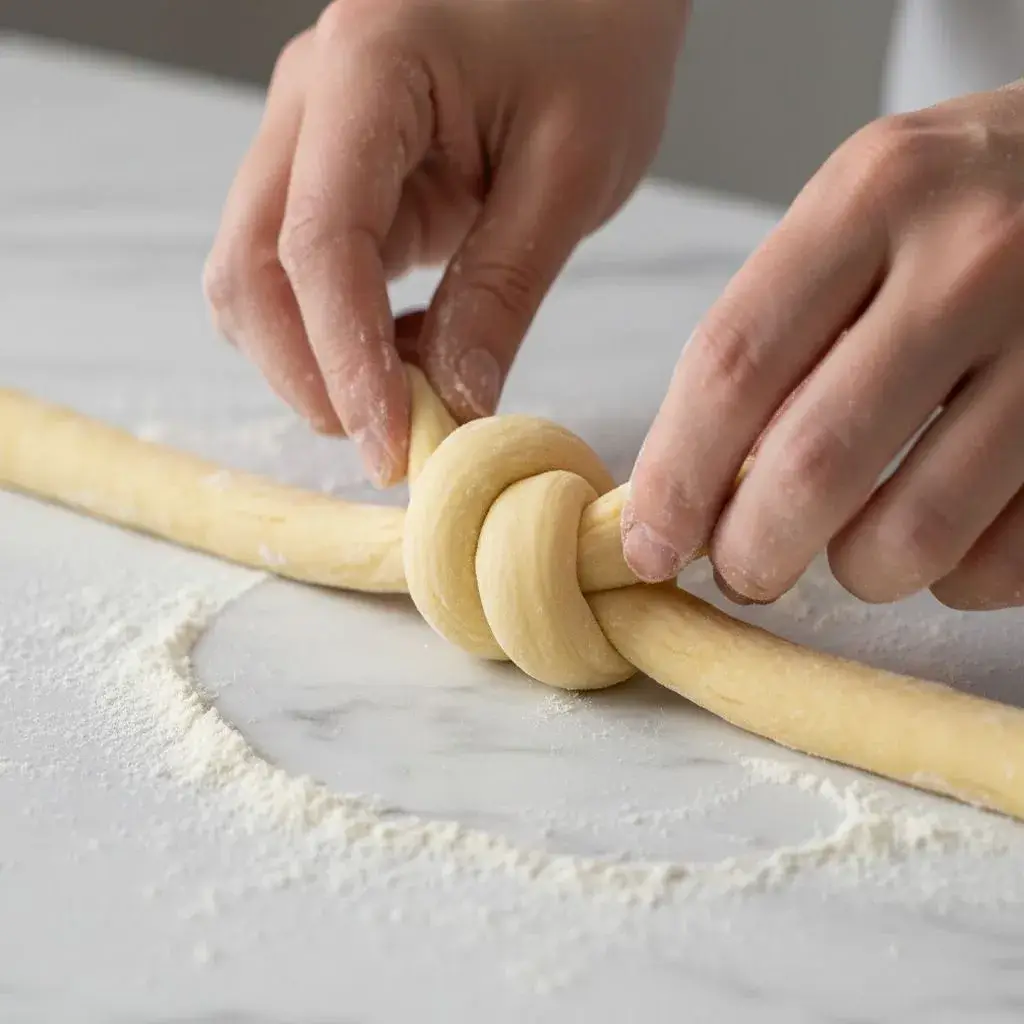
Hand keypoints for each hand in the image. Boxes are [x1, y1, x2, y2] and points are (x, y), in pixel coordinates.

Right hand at [203, 0, 686, 484]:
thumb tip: (455, 405)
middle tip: (390, 444)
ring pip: (255, 277)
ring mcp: (308, 136)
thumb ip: (502, 291)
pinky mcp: (331, 174)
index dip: (345, 362)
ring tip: (398, 406)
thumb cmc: (596, 39)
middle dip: (307, 374)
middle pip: (251, 268)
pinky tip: (399, 358)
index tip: (392, 446)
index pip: (320, 245)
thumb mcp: (570, 173)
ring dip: (309, 361)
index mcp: (367, 70)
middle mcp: (308, 100)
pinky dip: (331, 333)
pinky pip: (295, 271)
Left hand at [625, 84, 1023, 610]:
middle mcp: (970, 259)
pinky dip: (953, 578)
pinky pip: (1003, 561)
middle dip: (752, 553)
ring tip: (850, 549)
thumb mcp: (863, 212)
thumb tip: (689, 491)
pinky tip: (942, 537)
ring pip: (911, 535)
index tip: (648, 543)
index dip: (674, 479)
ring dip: (858, 572)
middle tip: (741, 569)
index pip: (731, 366)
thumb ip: (779, 331)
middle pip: (810, 466)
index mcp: (873, 194)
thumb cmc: (965, 205)